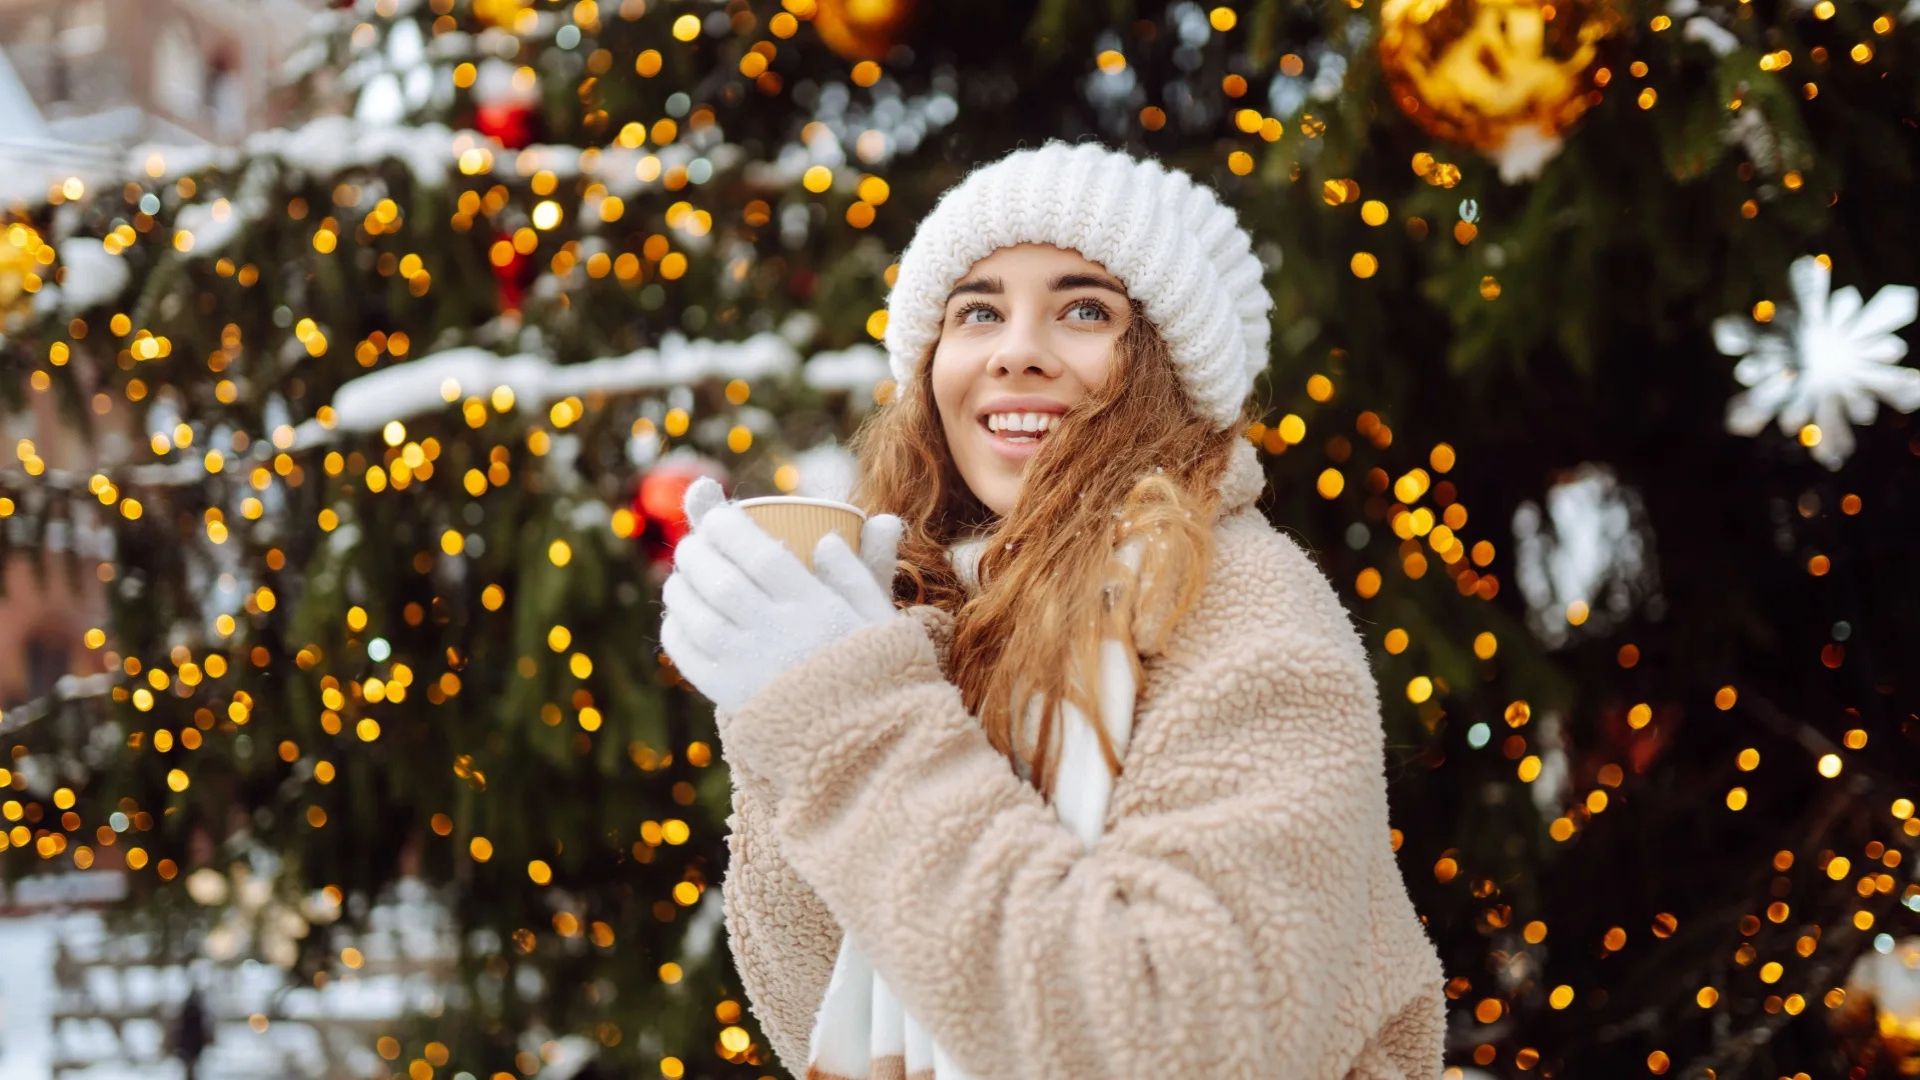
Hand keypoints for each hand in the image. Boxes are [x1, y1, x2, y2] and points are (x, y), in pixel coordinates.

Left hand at [660, 477, 903, 714]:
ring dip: (680, 587)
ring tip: (680, 575)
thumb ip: (864, 571)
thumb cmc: (875, 674)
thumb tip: (846, 531)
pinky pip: (688, 655)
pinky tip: (678, 616)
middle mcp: (778, 634)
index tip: (716, 514)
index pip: (760, 554)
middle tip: (692, 542)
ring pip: (698, 614)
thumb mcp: (882, 619)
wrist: (864, 746)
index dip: (729, 527)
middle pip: (721, 580)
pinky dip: (675, 629)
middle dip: (697, 552)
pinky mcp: (731, 696)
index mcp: (817, 608)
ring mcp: (750, 666)